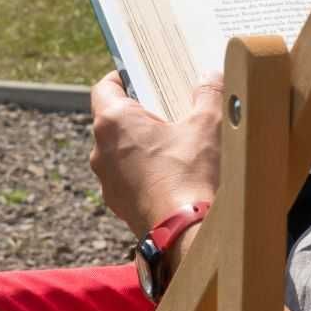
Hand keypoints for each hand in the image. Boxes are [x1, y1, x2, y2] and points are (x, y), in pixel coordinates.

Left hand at [90, 72, 223, 237]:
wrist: (187, 234)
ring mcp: (107, 180)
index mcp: (114, 121)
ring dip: (142, 143)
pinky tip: (174, 172)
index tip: (143, 75)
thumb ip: (208, 93)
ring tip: (176, 142)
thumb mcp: (208, 124)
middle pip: (114, 119)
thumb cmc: (191, 175)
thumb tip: (210, 77)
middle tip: (169, 106)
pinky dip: (144, 169)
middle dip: (141, 111)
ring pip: (120, 150)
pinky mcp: (119, 203)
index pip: (105, 86)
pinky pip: (128, 176)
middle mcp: (100, 150)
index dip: (123, 77)